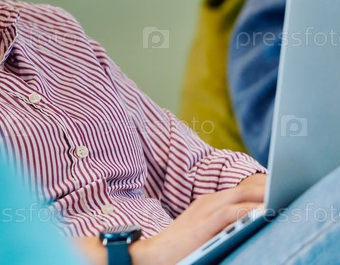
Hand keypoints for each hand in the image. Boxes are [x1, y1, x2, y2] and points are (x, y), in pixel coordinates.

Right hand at [71, 174, 266, 264]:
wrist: (152, 255)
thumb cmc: (180, 246)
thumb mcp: (205, 229)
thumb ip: (224, 222)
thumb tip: (250, 222)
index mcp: (211, 201)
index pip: (244, 188)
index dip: (264, 187)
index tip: (283, 190)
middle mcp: (210, 201)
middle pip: (248, 186)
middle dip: (270, 187)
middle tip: (289, 190)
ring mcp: (207, 210)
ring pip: (244, 194)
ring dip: (265, 194)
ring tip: (284, 196)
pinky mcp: (205, 224)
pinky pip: (233, 212)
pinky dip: (250, 209)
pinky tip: (264, 210)